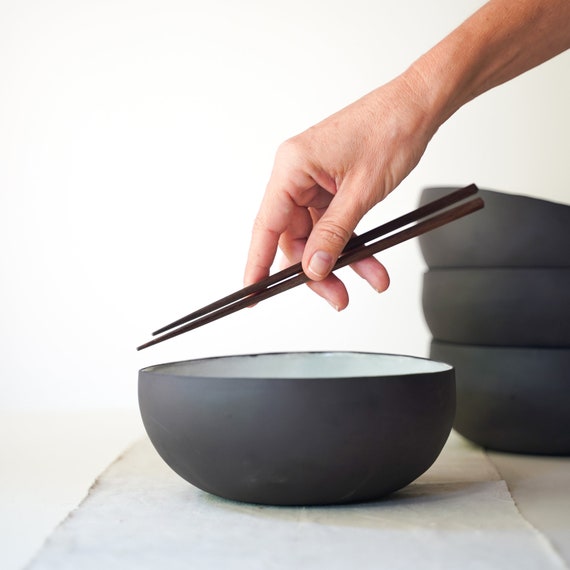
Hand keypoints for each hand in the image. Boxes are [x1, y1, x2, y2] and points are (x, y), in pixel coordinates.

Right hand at [244, 72, 437, 309]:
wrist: (418, 107)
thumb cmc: (391, 130)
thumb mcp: (361, 192)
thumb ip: (334, 234)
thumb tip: (313, 267)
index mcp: (293, 166)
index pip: (267, 224)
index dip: (257, 261)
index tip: (252, 291)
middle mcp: (297, 173)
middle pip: (295, 235)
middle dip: (317, 269)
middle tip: (336, 295)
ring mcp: (314, 180)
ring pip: (317, 234)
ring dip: (341, 259)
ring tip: (367, 279)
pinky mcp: (331, 185)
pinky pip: (333, 223)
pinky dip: (350, 243)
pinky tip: (369, 261)